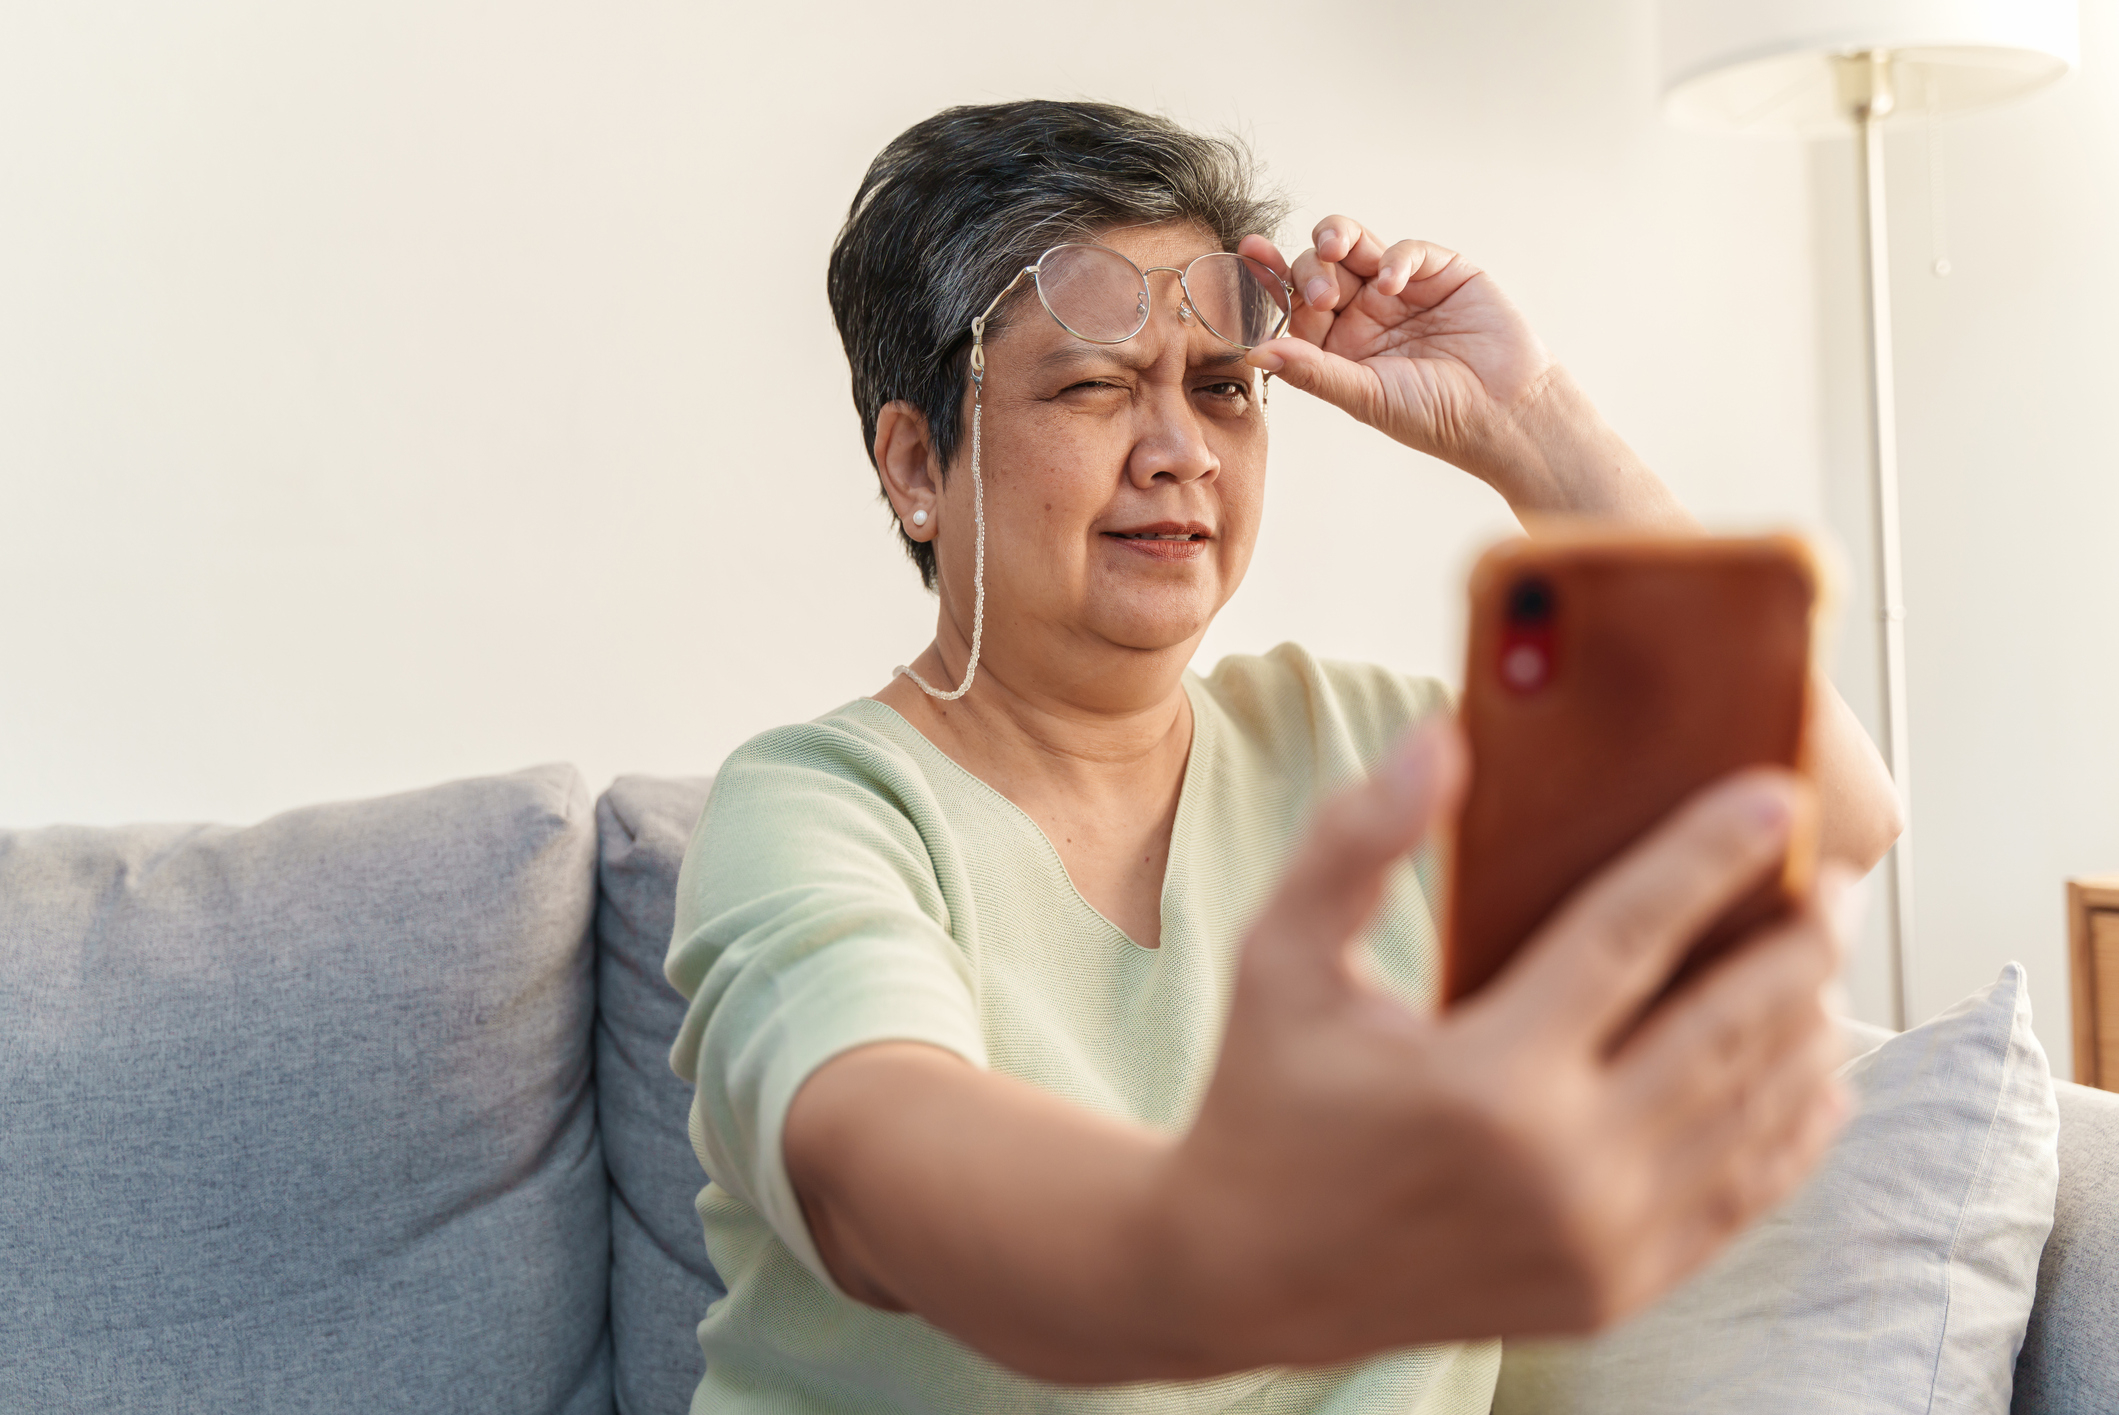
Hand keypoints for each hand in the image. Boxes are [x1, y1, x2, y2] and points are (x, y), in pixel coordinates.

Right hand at [1143, 719, 1850, 1366]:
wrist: (1245, 1274)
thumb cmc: (1264, 1098)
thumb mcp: (1280, 959)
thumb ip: (1355, 842)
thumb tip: (1442, 738)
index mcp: (1486, 1082)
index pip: (1630, 939)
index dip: (1710, 858)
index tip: (1775, 798)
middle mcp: (1565, 1170)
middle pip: (1725, 1027)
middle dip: (1794, 941)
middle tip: (1826, 879)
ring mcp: (1604, 1242)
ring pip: (1755, 1113)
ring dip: (1807, 1026)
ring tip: (1822, 957)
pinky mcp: (1617, 1290)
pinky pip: (1745, 1198)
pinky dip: (1797, 1130)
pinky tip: (1818, 1074)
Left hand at [1239, 218, 1557, 477]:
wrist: (1505, 413)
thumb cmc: (1434, 416)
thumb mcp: (1365, 396)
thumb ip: (1313, 371)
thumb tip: (1256, 353)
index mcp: (1337, 344)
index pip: (1292, 304)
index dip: (1269, 280)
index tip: (1248, 255)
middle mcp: (1363, 312)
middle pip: (1317, 267)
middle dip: (1309, 271)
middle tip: (1322, 297)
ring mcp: (1399, 289)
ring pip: (1354, 245)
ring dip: (1336, 240)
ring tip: (1334, 250)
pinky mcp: (1440, 272)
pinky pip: (1405, 250)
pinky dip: (1394, 258)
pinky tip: (1393, 283)